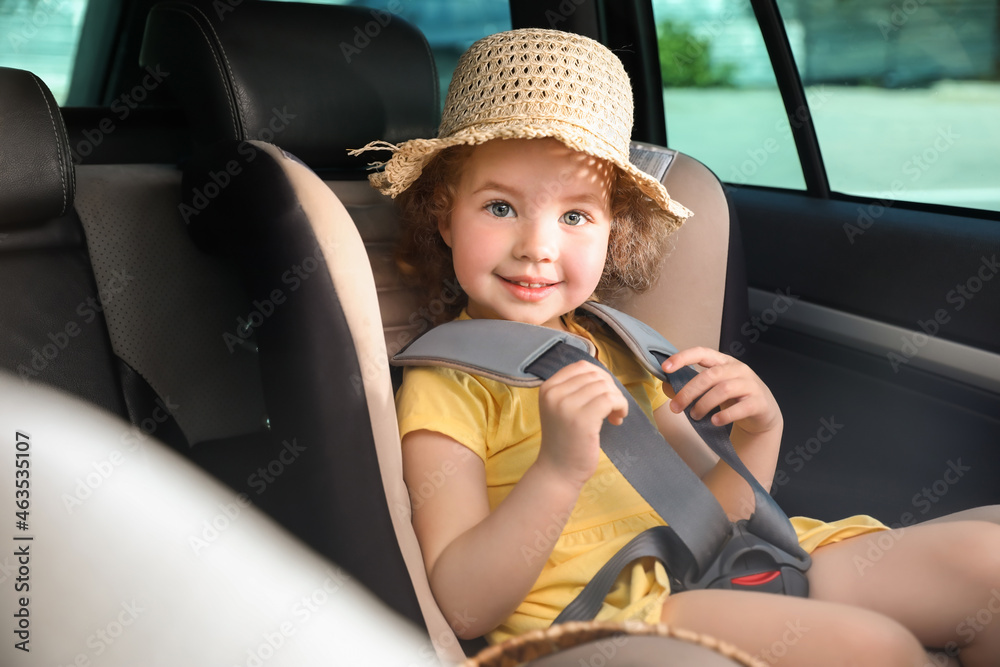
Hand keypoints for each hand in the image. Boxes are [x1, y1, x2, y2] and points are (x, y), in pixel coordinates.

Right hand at [536, 360, 628, 485]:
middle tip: (611, 409)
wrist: (558, 471)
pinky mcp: (582, 419)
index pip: (581, 366)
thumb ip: (576, 389)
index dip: (600, 377)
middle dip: (610, 389)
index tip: (604, 396)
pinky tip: (617, 420)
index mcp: (548, 387)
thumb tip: (604, 375)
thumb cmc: (565, 440)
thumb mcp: (562, 408)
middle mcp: (554, 393)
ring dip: (617, 400)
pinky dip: (620, 407)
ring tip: (614, 416)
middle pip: (595, 375)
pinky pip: (611, 399)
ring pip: (605, 387)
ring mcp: (567, 405)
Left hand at [662, 348, 780, 435]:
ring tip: (694, 416)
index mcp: (724, 361)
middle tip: (675, 407)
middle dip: (689, 392)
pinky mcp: (759, 402)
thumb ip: (690, 386)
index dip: (683, 358)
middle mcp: (738, 369)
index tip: (665, 368)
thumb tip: (666, 386)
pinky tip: (714, 422)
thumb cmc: (733, 398)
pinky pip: (741, 407)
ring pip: (723, 390)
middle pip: (710, 376)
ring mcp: (751, 385)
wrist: (762, 413)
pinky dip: (725, 415)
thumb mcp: (711, 389)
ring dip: (704, 404)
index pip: (702, 352)